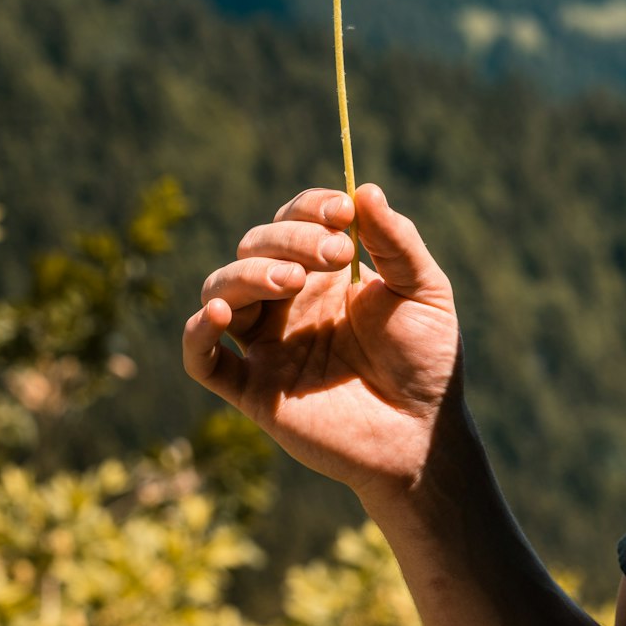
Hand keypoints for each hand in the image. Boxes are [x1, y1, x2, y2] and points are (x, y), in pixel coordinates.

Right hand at [182, 183, 462, 505]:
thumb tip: (364, 189)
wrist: (425, 436)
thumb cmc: (428, 362)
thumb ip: (396, 242)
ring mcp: (267, 343)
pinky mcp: (253, 389)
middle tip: (337, 256)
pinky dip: (196, 333)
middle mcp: (288, 301)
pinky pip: (203, 358)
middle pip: (256, 246)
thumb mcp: (424, 291)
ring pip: (222, 288)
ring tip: (292, 281)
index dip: (312, 209)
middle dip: (291, 240)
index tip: (345, 214)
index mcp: (325, 273)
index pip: (295, 219)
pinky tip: (217, 314)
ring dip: (249, 273)